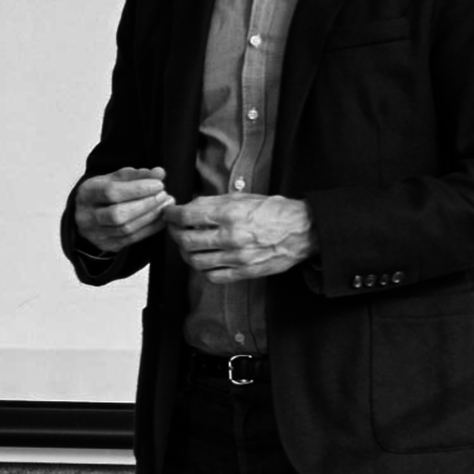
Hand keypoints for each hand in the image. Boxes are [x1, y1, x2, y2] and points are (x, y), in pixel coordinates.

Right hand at [72, 167, 173, 253]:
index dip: (137, 189)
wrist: (88, 215)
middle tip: (164, 195)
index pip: (111, 192)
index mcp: (86, 194)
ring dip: (152, 216)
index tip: (159, 184)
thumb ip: (136, 175)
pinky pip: (133, 239)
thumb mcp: (114, 179)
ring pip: (126, 229)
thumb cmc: (103, 194)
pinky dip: (151, 228)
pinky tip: (162, 218)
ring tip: (166, 204)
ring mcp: (96, 234)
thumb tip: (159, 173)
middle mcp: (87, 216)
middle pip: (118, 214)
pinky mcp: (108, 245)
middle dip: (146, 204)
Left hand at [164, 193, 314, 282]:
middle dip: (175, 235)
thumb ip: (214, 203)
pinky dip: (203, 269)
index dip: (171, 215)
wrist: (304, 230)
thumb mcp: (243, 198)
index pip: (186, 217)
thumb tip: (188, 206)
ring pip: (195, 261)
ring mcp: (237, 257)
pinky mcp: (245, 272)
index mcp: (230, 214)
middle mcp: (231, 236)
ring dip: (186, 253)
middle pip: (186, 241)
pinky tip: (205, 260)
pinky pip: (213, 276)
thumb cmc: (274, 210)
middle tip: (175, 230)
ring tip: (188, 246)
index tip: (169, 214)